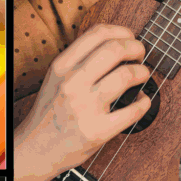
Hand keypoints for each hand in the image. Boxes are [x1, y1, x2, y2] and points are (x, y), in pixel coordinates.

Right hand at [14, 24, 152, 173]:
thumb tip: (115, 43)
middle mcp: (72, 83)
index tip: (130, 38)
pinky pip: (132, 111)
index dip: (122, 32)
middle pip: (115, 49)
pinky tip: (142, 100)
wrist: (36, 149)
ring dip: (143, 72)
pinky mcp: (98, 131)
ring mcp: (85, 107)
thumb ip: (78, 60)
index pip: (98, 34)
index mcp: (62, 66)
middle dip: (136, 48)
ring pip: (126, 76)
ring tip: (142, 75)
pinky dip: (144, 102)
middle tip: (140, 55)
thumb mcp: (55, 79)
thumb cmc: (50, 114)